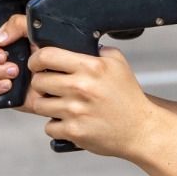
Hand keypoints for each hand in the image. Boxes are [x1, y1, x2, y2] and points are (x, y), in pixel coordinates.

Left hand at [27, 44, 163, 158]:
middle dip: (42, 84)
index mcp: (91, 67)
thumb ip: (97, 50)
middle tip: (52, 87)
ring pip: (39, 105)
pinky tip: (69, 121)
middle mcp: (81, 87)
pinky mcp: (74, 131)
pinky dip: (56, 125)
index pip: (47, 56)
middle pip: (38, 81)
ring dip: (47, 105)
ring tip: (62, 104)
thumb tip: (75, 44)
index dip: (37, 59)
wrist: (139, 129)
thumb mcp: (118, 63)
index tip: (38, 64)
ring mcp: (76, 110)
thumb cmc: (128, 97)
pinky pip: (48, 126)